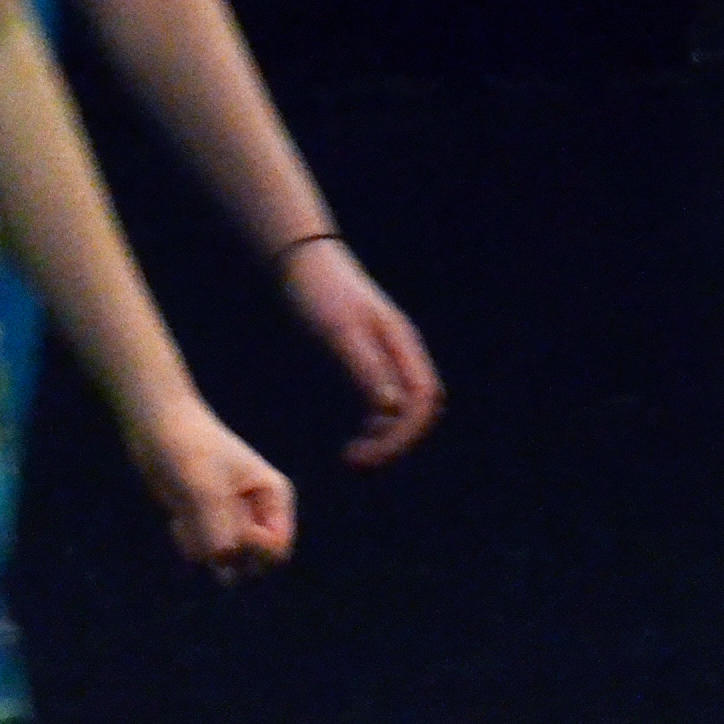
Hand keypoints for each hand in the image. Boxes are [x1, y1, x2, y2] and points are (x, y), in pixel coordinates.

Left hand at [128, 393, 294, 581]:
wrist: (155, 427)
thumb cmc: (187, 446)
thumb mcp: (204, 487)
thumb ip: (218, 528)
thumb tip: (223, 564)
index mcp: (274, 496)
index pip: (278, 549)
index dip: (254, 550)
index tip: (230, 532)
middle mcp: (259, 512)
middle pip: (255, 562)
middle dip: (226, 554)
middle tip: (203, 529)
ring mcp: (233, 520)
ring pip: (226, 561)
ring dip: (202, 548)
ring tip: (187, 518)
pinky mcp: (207, 525)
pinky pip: (204, 554)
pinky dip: (189, 542)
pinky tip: (177, 519)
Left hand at [278, 240, 444, 463]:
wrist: (299, 261)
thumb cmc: (317, 293)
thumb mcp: (338, 333)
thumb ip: (367, 369)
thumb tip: (392, 410)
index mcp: (401, 344)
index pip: (424, 401)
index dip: (404, 434)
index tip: (368, 454)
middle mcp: (403, 352)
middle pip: (420, 410)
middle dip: (396, 441)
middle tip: (358, 462)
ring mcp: (389, 356)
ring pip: (405, 409)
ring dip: (387, 437)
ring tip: (353, 457)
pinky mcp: (370, 359)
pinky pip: (387, 402)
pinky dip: (377, 425)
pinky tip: (356, 438)